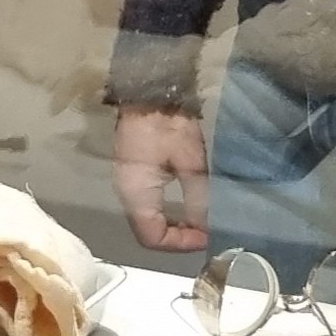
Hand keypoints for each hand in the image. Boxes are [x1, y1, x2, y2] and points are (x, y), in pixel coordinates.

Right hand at [113, 107, 210, 252]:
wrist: (149, 92)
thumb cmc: (169, 126)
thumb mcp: (190, 163)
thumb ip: (198, 199)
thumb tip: (208, 227)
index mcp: (137, 194)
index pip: (153, 238)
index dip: (181, 243)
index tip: (207, 236)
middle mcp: (127, 195)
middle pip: (149, 233)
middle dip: (179, 237)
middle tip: (206, 231)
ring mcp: (128, 185)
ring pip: (148, 221)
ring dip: (174, 225)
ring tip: (200, 220)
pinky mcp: (134, 175)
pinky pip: (148, 206)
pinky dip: (167, 212)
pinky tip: (186, 205)